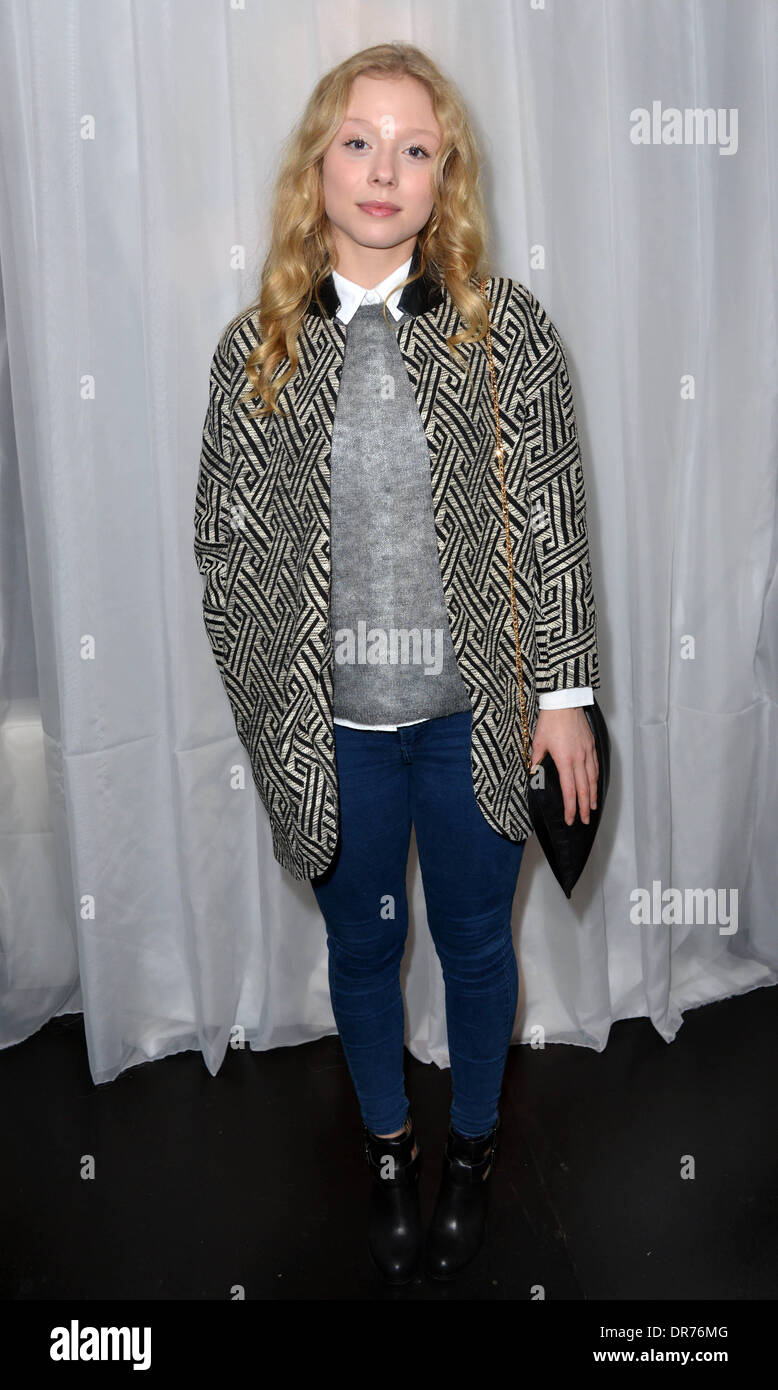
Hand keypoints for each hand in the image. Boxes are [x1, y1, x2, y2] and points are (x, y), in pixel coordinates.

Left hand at [530, 708, 598, 825]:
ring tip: (592, 808)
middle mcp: (579, 759)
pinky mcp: (591, 745)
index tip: (570, 819)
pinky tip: (595, 785)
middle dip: (584, 807)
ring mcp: (587, 752)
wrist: (564, 702)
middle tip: (585, 820)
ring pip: (593, 779)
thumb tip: (532, 772)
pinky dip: (596, 779)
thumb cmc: (550, 721)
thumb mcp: (538, 742)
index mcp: (564, 760)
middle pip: (584, 789)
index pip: (569, 790)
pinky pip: (595, 766)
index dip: (570, 807)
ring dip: (593, 795)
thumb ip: (536, 760)